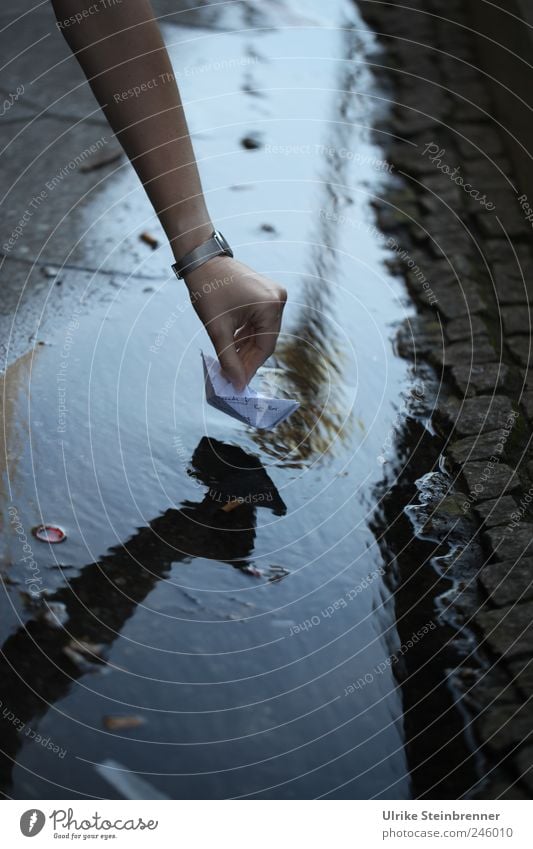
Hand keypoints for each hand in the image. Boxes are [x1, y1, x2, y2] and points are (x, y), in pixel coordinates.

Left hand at [183, 255, 286, 390]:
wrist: (202, 259)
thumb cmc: (208, 290)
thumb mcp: (217, 329)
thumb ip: (228, 358)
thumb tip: (237, 383)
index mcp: (271, 306)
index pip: (265, 347)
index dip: (251, 368)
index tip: (239, 384)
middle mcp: (278, 299)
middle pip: (264, 340)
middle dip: (247, 359)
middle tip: (233, 378)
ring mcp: (274, 295)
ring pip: (261, 332)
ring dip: (245, 348)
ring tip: (230, 365)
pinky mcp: (266, 294)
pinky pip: (259, 322)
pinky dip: (246, 334)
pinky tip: (233, 347)